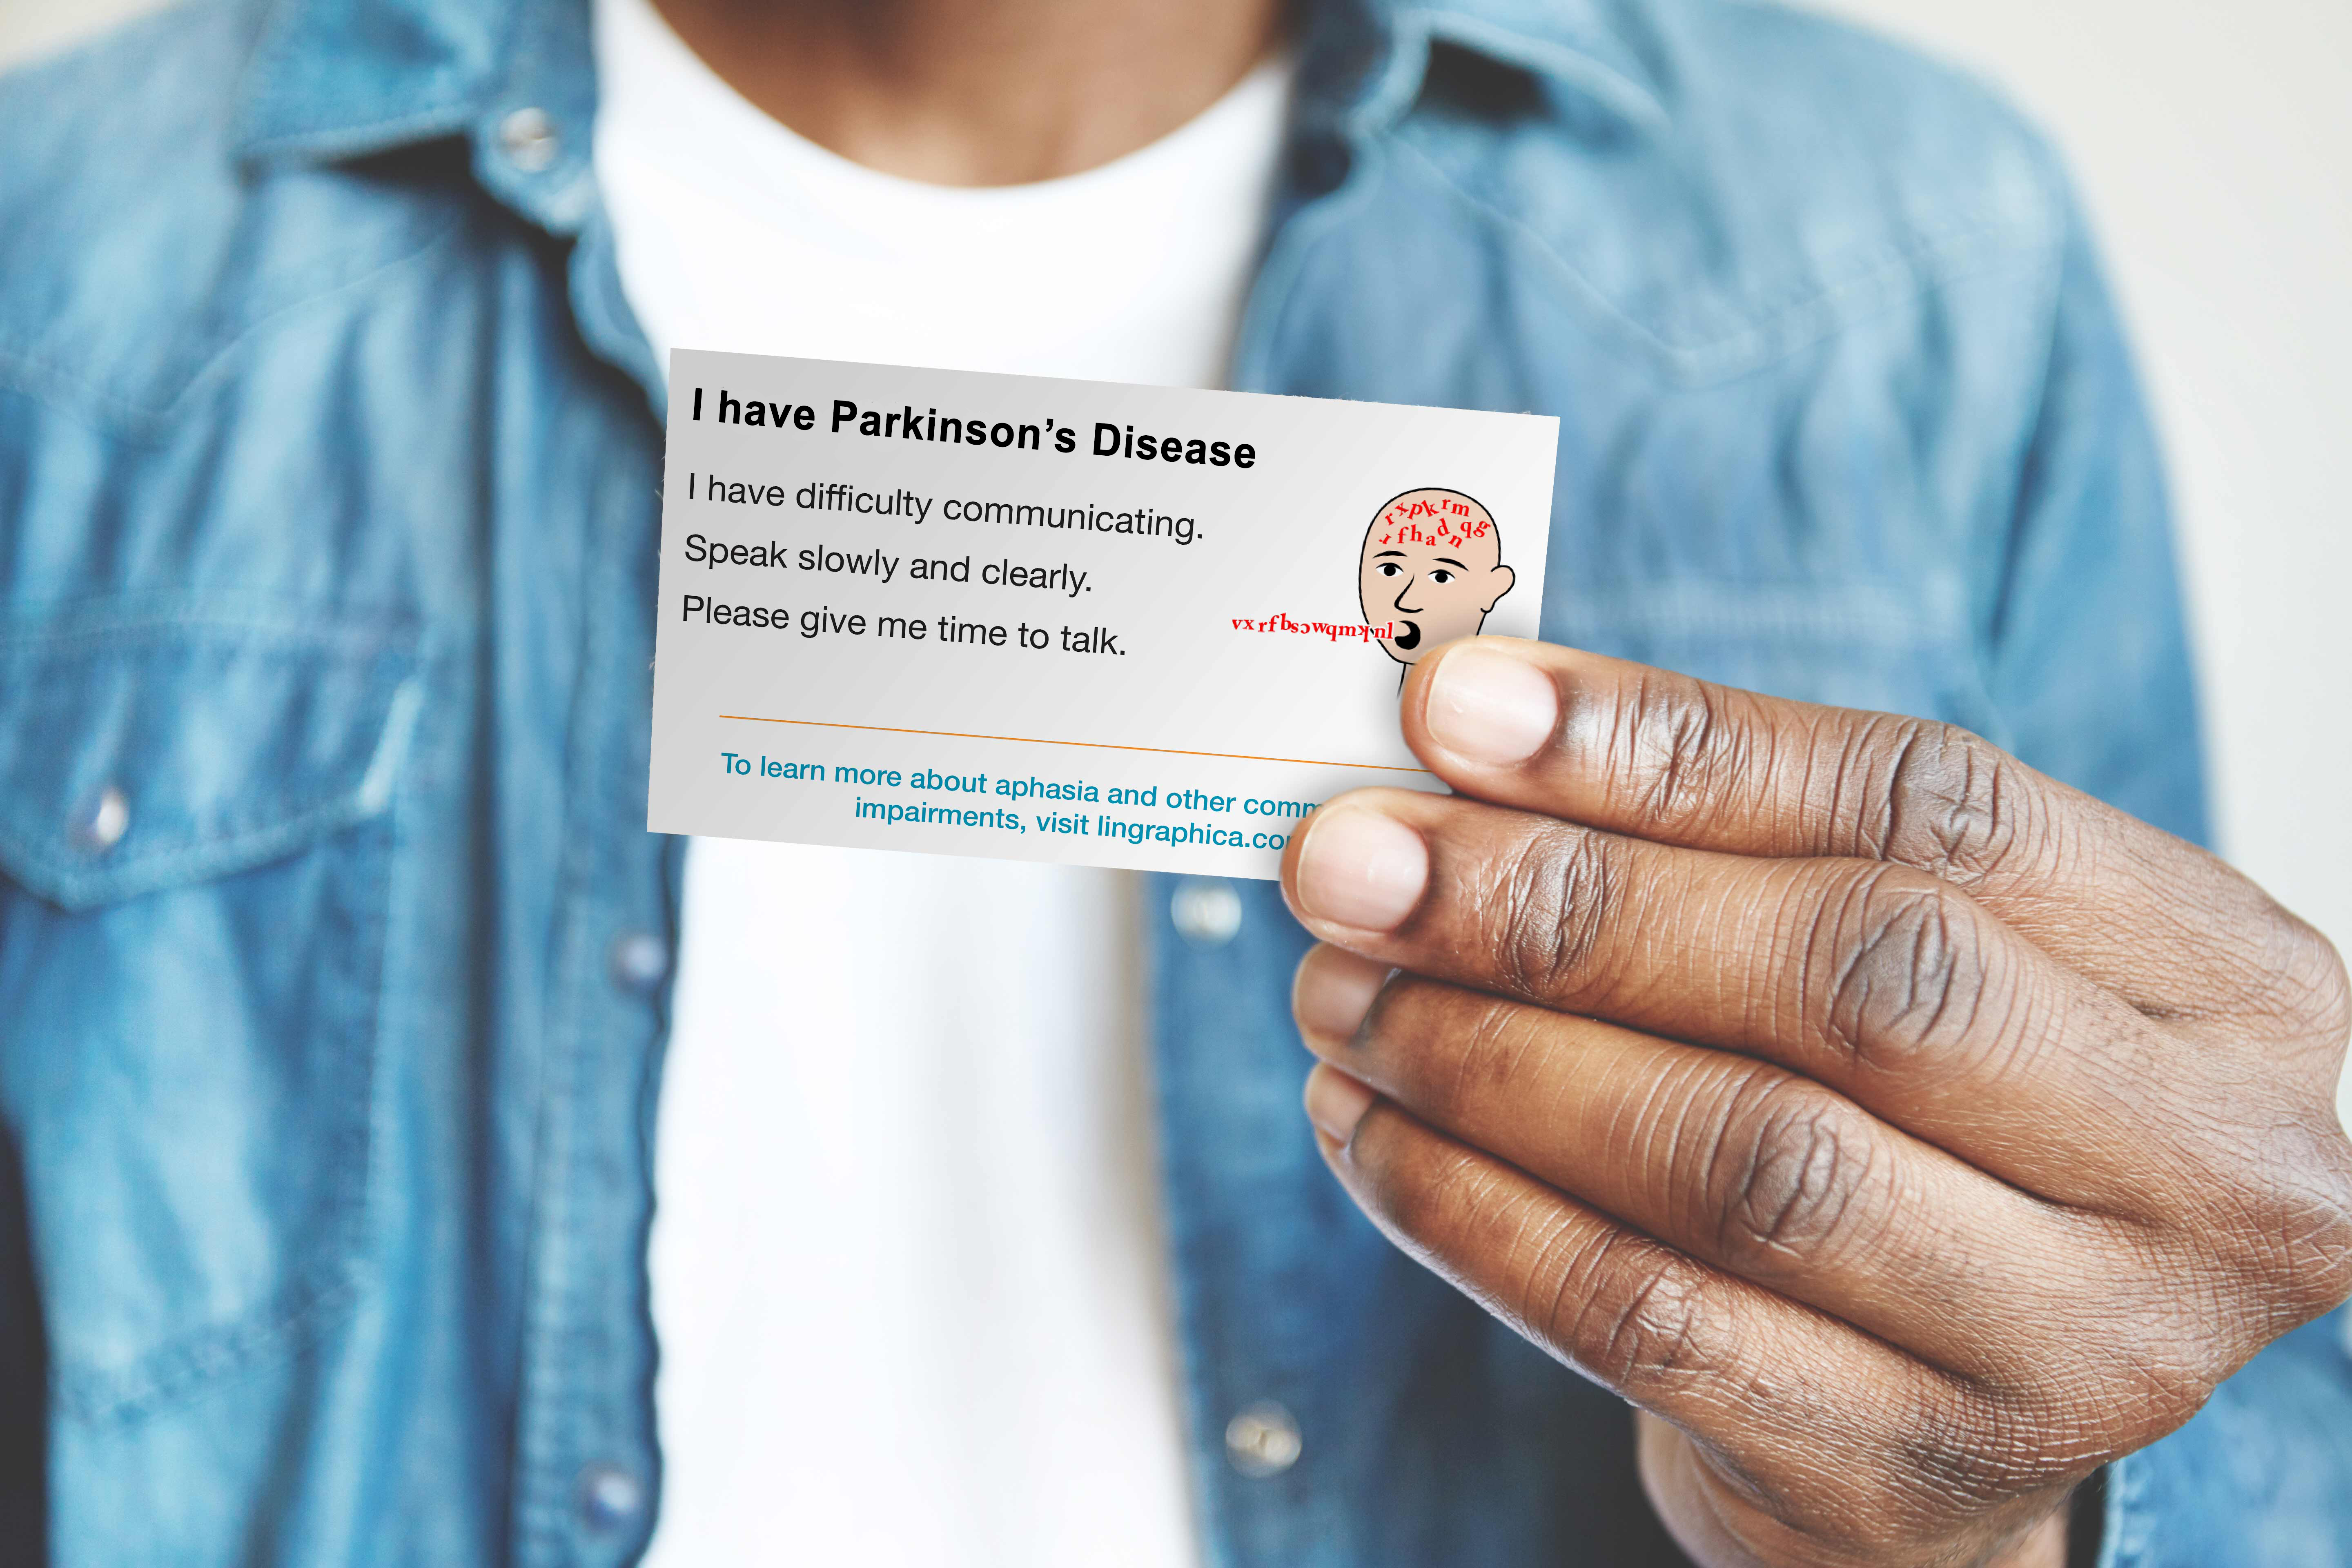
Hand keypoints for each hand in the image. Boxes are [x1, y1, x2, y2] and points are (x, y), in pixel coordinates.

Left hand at [1279, 639, 2351, 1567]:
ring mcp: (2072, 1348)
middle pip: (1854, 979)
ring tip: (1341, 993)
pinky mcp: (1906, 1476)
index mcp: (2222, 979)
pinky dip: (1472, 1213)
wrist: (1983, 1395)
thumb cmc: (1933, 1117)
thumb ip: (1733, 835)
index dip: (1669, 744)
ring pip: (1742, 1159)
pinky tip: (1370, 1132)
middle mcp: (2199, 1166)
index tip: (1455, 705)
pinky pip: (1650, 1322)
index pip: (1932, 807)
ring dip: (1491, 1061)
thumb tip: (1469, 723)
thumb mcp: (1913, 951)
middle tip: (1352, 866)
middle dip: (1562, 907)